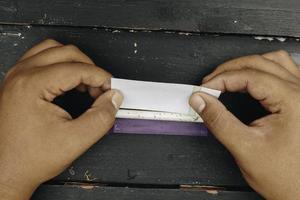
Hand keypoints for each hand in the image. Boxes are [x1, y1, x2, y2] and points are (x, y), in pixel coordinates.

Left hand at [0, 39, 122, 199]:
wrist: (6, 171)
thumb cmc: (29, 158)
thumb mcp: (75, 140)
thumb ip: (101, 118)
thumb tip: (113, 99)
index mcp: (32, 85)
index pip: (78, 68)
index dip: (100, 77)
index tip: (111, 88)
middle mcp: (21, 76)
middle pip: (67, 52)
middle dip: (90, 68)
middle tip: (101, 88)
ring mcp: (17, 77)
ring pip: (53, 50)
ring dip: (75, 63)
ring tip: (86, 84)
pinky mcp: (18, 82)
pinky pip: (42, 59)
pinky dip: (61, 66)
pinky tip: (69, 83)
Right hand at [189, 50, 299, 199]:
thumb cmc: (287, 176)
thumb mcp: (245, 148)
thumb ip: (219, 121)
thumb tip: (201, 100)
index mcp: (293, 101)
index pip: (248, 75)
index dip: (221, 79)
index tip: (204, 89)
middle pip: (259, 62)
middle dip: (228, 70)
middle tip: (209, 83)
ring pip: (272, 60)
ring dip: (246, 65)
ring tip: (226, 78)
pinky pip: (282, 69)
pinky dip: (260, 70)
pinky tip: (249, 79)